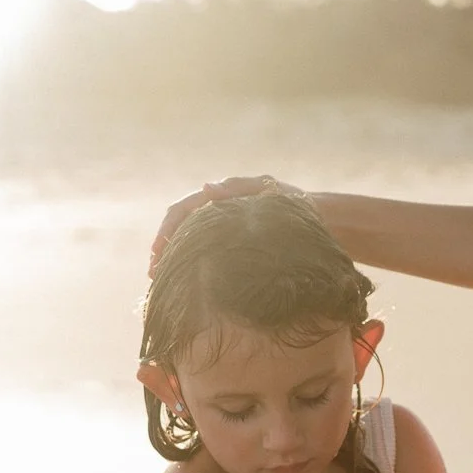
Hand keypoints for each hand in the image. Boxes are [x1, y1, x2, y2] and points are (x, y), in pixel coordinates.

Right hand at [149, 174, 299, 275]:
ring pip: (187, 242)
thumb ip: (242, 188)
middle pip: (178, 227)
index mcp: (221, 195)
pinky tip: (183, 285)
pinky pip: (201, 252)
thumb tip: (206, 187)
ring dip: (172, 260)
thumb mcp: (275, 193)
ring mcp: (220, 227)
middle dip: (162, 249)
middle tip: (153, 274)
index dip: (167, 230)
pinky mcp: (227, 243)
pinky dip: (189, 266)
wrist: (319, 218)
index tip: (157, 252)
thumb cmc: (296, 205)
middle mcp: (215, 209)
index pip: (183, 210)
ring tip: (160, 284)